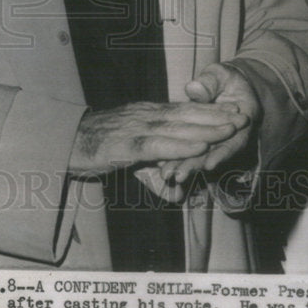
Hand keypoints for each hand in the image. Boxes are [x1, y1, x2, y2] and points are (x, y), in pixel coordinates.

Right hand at [69, 100, 247, 177]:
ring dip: (206, 127)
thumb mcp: (132, 164)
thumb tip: (178, 197)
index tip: (234, 110)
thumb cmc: (97, 149)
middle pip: (186, 114)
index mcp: (147, 115)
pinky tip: (200, 146)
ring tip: (231, 128)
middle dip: (216, 115)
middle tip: (244, 115)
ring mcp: (135, 129)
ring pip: (177, 127)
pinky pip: (158, 145)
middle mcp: (144, 117)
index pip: (184, 110)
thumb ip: (156, 178)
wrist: (63, 142)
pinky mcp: (125, 145)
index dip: (209, 110)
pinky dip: (181, 145)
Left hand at [158, 64, 260, 186]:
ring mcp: (218, 142)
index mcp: (245, 116)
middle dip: (198, 165)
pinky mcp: (203, 142)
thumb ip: (210, 82)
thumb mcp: (221, 74)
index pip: (235, 140)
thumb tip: (194, 89)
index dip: (222, 153)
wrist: (227, 85)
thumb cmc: (224, 78)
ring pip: (202, 156)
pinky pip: (191, 152)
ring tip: (167, 175)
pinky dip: (178, 159)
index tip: (209, 165)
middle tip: (179, 176)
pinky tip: (162, 166)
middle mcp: (234, 135)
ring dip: (185, 166)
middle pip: (215, 154)